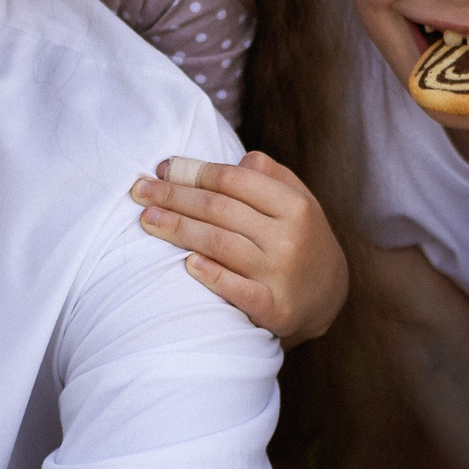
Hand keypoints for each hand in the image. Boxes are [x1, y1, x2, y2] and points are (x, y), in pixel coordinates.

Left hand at [131, 151, 347, 346]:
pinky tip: (186, 263)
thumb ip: (267, 175)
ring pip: (219, 244)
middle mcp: (289, 237)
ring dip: (178, 230)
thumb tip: (231, 158)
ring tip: (146, 220)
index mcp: (294, 204)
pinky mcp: (274, 309)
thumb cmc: (301, 237)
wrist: (329, 296)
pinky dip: (211, 275)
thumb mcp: (297, 200)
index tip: (162, 168)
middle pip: (219, 210)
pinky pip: (236, 289)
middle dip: (174, 197)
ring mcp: (281, 274)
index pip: (233, 180)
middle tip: (139, 191)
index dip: (194, 172)